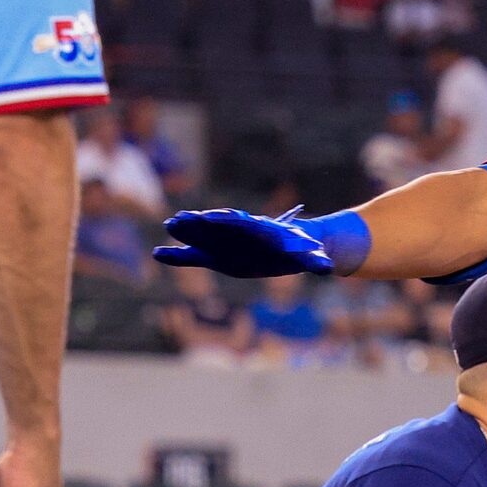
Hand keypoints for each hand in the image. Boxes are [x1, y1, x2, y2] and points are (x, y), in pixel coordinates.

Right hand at [155, 208, 342, 280]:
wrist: (293, 246)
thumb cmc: (301, 249)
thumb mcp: (310, 255)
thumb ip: (315, 262)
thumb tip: (329, 268)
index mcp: (258, 230)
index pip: (241, 224)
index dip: (226, 222)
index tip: (212, 218)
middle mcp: (237, 234)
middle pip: (216, 226)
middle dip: (200, 223)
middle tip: (180, 219)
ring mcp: (224, 244)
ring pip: (202, 238)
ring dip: (187, 233)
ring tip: (169, 225)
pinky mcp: (216, 257)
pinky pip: (194, 257)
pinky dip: (177, 256)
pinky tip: (157, 254)